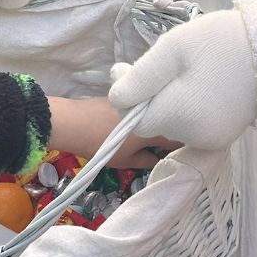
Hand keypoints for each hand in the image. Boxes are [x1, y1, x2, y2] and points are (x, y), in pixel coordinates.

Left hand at [47, 96, 179, 168]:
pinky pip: (145, 104)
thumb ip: (147, 160)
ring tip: (153, 132)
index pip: (179, 139)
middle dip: (172, 132)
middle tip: (166, 145)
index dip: (182, 147)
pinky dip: (146, 112)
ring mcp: (140, 99)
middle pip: (170, 121)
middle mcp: (153, 109)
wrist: (73, 122)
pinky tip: (138, 120)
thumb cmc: (101, 145)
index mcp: (157, 129)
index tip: (182, 153)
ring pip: (158, 111)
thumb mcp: (126, 161)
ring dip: (159, 120)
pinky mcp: (128, 95)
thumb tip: (160, 160)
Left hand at [109, 10, 256, 150]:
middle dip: (148, 95)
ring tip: (185, 69)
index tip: (129, 67)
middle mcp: (194, 138)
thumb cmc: (220, 43)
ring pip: (172, 122)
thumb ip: (140, 78)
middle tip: (158, 62)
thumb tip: (117, 98)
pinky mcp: (224, 135)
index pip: (133, 119)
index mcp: (178, 117)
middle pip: (153, 121)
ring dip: (168, 99)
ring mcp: (212, 139)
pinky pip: (191, 124)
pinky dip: (187, 106)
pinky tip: (201, 82)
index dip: (126, 95)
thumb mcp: (172, 50)